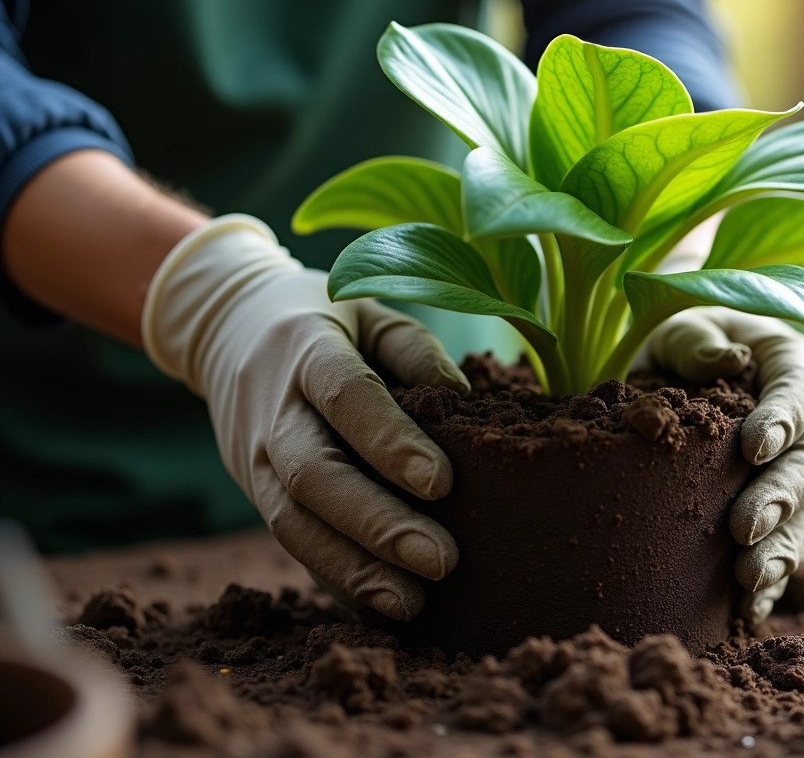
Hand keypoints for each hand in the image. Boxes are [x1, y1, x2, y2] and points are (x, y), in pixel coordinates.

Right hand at [142, 215, 468, 619]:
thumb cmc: (324, 321)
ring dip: (353, 569)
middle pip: (314, 476)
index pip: (347, 398)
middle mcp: (272, 411)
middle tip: (442, 561)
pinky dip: (334, 579)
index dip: (390, 442)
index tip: (442, 483)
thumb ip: (415, 350)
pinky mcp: (253, 492)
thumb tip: (465, 403)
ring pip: (293, 524)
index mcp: (306, 352)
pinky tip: (382, 605)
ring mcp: (253, 458)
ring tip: (413, 603)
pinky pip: (292, 543)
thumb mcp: (369, 312)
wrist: (224, 327)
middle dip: (377, 524)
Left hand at [649, 307, 803, 624]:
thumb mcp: (686, 326)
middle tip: (744, 528)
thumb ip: (698, 341)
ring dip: (787, 547)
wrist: (692, 376)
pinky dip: (777, 582)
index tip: (753, 448)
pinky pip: (797, 549)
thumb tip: (727, 361)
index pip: (802, 389)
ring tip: (749, 577)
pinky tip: (749, 609)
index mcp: (798, 365)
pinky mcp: (796, 512)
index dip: (784, 419)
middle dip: (784, 497)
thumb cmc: (693, 346)